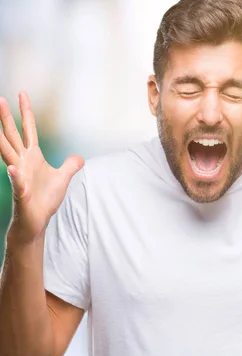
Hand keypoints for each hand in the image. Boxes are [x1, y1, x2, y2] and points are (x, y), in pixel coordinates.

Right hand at [0, 92, 83, 241]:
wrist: (36, 221)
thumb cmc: (45, 199)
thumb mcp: (63, 178)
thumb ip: (70, 166)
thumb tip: (80, 157)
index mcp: (32, 156)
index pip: (28, 129)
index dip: (26, 112)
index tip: (22, 94)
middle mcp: (22, 162)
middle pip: (13, 136)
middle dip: (7, 118)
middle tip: (0, 99)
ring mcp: (19, 176)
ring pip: (8, 154)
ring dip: (2, 141)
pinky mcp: (21, 192)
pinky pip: (17, 182)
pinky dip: (16, 176)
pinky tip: (13, 168)